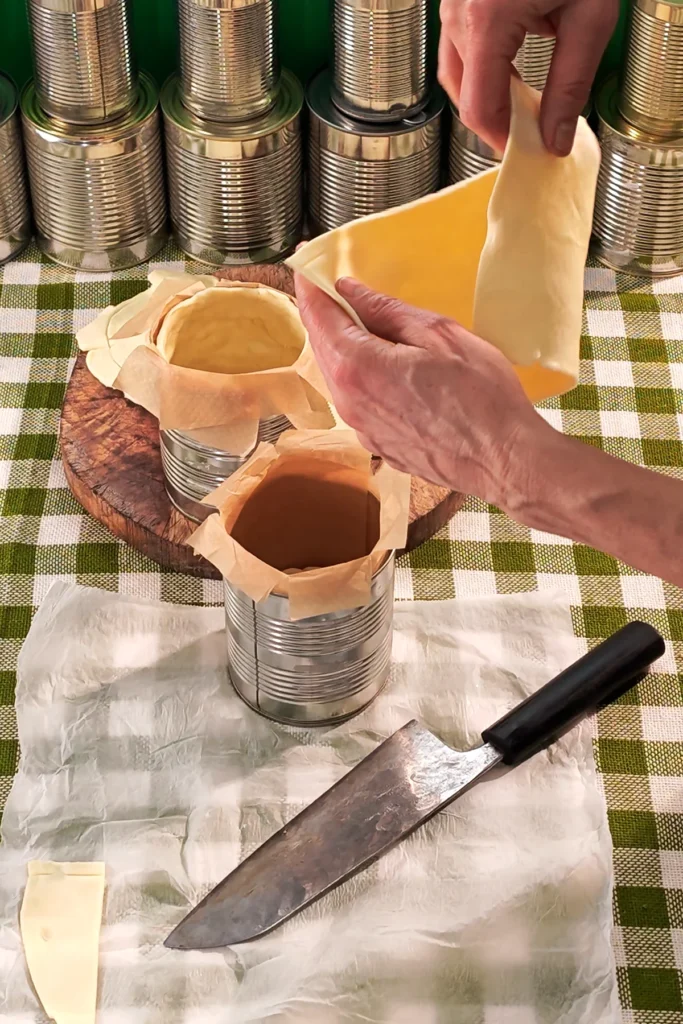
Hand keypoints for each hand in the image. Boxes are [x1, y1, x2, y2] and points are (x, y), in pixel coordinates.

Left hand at [294, 275, 547, 508]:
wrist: (503, 460)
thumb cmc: (481, 397)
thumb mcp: (438, 334)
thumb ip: (386, 310)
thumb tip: (350, 291)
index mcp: (357, 367)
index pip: (317, 315)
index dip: (309, 285)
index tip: (305, 261)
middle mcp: (348, 401)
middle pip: (322, 346)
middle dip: (324, 313)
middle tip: (332, 285)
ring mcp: (360, 428)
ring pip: (338, 375)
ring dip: (343, 345)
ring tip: (361, 321)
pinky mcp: (377, 444)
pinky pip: (357, 400)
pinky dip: (360, 376)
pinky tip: (384, 365)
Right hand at [438, 0, 617, 155]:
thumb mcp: (590, 18)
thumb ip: (570, 85)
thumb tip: (555, 136)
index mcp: (487, 20)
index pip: (480, 107)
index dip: (502, 139)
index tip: (525, 151)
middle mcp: (459, 11)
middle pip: (463, 93)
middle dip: (495, 118)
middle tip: (529, 131)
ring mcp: (452, 1)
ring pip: (457, 70)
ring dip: (489, 91)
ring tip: (526, 97)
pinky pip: (461, 43)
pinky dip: (486, 63)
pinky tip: (518, 60)